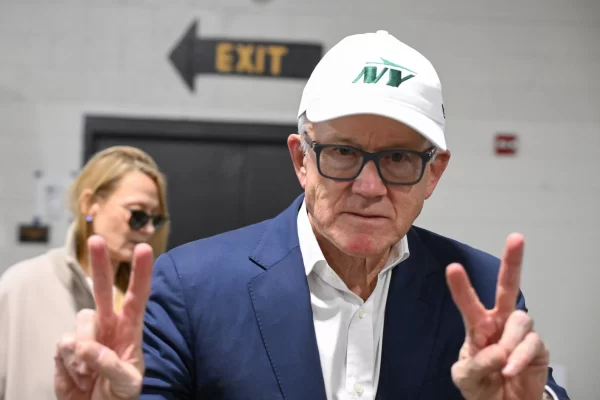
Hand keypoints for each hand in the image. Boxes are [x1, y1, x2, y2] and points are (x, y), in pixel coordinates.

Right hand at [54, 235, 153, 399]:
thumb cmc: (119, 395)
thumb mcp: (127, 384)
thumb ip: (112, 366)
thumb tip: (87, 348)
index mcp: (130, 329)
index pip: (137, 296)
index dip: (141, 273)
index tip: (144, 248)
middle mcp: (108, 325)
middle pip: (102, 289)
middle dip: (100, 264)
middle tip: (96, 240)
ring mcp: (86, 334)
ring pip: (81, 320)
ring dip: (84, 348)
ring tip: (91, 373)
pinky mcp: (65, 348)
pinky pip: (64, 345)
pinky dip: (69, 364)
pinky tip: (78, 377)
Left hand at [446, 233, 549, 399]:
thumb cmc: (482, 385)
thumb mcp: (465, 377)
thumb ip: (474, 364)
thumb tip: (496, 352)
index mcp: (478, 325)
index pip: (468, 302)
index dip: (461, 286)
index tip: (453, 268)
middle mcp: (500, 323)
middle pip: (507, 288)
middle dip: (513, 262)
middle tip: (516, 239)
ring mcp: (519, 334)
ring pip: (520, 320)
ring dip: (509, 341)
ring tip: (501, 364)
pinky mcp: (538, 348)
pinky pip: (531, 344)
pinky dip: (518, 359)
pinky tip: (509, 369)